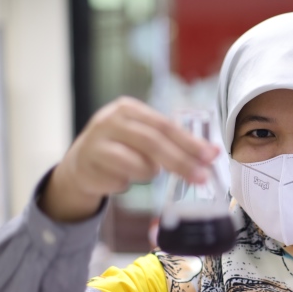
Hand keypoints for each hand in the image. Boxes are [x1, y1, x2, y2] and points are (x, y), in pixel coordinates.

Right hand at [40, 97, 219, 221]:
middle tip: (201, 178)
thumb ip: (173, 143)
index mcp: (129, 108)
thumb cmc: (121, 148)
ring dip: (149, 173)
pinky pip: (122, 179)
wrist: (81, 164)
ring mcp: (97, 141)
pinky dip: (128, 183)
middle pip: (154, 142)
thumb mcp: (143, 137)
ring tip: (144, 171)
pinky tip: (120, 177)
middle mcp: (111, 120)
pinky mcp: (88, 163)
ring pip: (139, 164)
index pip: (166, 125)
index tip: (211, 156)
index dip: (190, 142)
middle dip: (181, 162)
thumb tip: (211, 154)